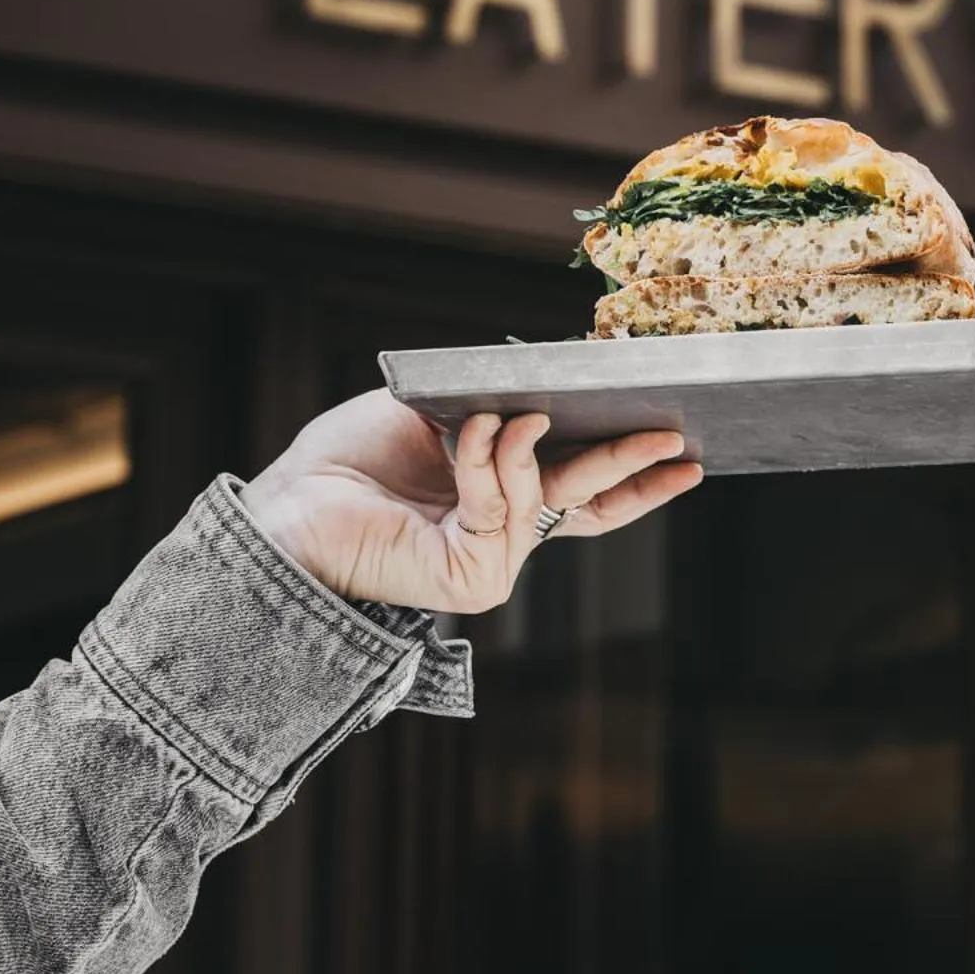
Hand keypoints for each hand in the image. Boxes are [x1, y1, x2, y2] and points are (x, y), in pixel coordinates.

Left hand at [240, 388, 701, 612]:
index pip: (583, 488)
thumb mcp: (433, 411)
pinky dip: (486, 462)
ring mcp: (491, 557)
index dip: (635, 474)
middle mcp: (503, 531)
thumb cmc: (349, 461)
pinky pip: (499, 507)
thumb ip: (491, 407)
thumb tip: (541, 398)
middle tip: (677, 436)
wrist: (289, 506)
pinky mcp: (471, 575)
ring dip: (526, 446)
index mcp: (499, 493)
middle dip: (634, 466)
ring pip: (543, 494)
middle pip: (589, 500)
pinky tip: (473, 431)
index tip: (684, 451)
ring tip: (511, 416)